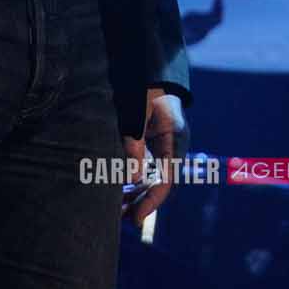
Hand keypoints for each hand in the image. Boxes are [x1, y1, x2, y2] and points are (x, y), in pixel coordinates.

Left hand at [122, 88, 187, 224]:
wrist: (151, 69)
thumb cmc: (146, 88)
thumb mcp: (140, 111)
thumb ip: (135, 141)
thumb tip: (132, 177)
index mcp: (174, 141)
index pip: (165, 181)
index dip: (151, 202)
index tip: (136, 218)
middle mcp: (170, 148)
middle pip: (156, 184)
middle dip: (138, 202)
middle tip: (118, 219)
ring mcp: (161, 147)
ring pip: (148, 179)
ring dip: (133, 194)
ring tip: (114, 210)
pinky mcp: (151, 145)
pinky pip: (142, 168)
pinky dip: (130, 181)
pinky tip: (115, 191)